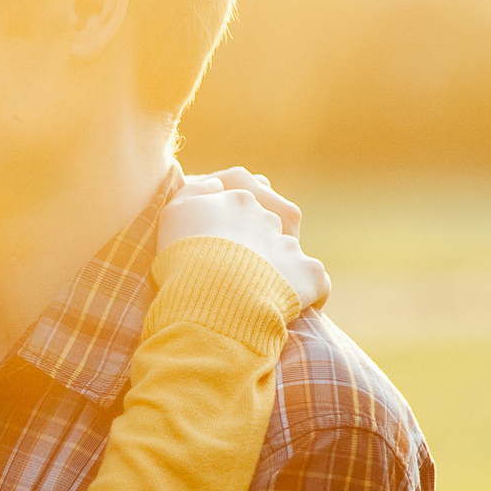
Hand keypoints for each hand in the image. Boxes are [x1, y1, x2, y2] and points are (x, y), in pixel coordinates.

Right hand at [158, 167, 327, 311]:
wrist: (211, 293)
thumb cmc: (185, 252)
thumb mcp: (175, 211)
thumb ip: (195, 189)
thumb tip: (218, 184)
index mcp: (240, 198)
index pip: (246, 194)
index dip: (237, 215)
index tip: (224, 237)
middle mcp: (270, 217)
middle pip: (270, 221)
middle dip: (259, 240)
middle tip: (238, 265)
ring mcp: (292, 246)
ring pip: (289, 251)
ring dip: (278, 266)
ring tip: (258, 290)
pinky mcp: (310, 274)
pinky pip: (315, 282)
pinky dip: (308, 292)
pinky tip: (291, 306)